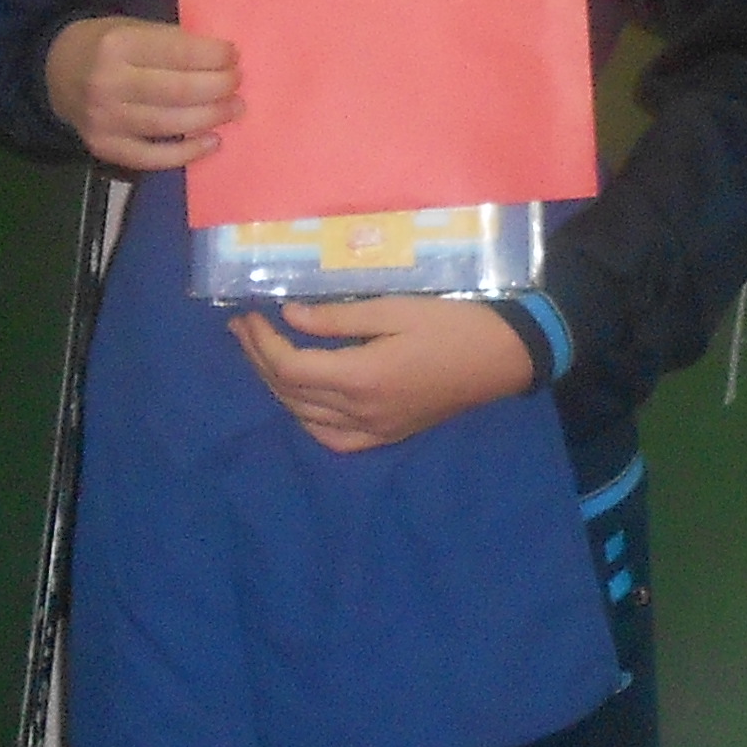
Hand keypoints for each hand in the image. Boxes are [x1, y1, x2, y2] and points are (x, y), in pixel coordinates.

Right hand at [44, 17, 240, 170]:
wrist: (54, 72)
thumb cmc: (104, 45)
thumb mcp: (132, 27)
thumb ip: (171, 42)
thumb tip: (222, 60)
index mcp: (118, 44)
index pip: (178, 53)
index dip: (213, 56)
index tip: (233, 56)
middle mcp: (110, 83)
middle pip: (179, 91)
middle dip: (218, 87)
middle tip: (237, 83)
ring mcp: (106, 120)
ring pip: (171, 125)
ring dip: (211, 118)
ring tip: (234, 108)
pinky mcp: (105, 147)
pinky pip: (153, 158)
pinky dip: (187, 153)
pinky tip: (212, 142)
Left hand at [231, 296, 537, 455]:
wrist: (503, 358)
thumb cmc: (453, 324)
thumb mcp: (395, 308)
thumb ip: (339, 317)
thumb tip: (289, 316)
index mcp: (362, 377)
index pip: (290, 366)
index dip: (261, 342)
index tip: (248, 315)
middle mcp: (361, 411)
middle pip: (290, 392)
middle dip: (259, 359)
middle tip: (243, 328)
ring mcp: (374, 429)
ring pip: (304, 416)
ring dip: (276, 386)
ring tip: (263, 354)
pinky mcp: (387, 435)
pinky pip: (332, 438)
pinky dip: (306, 419)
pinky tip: (300, 399)